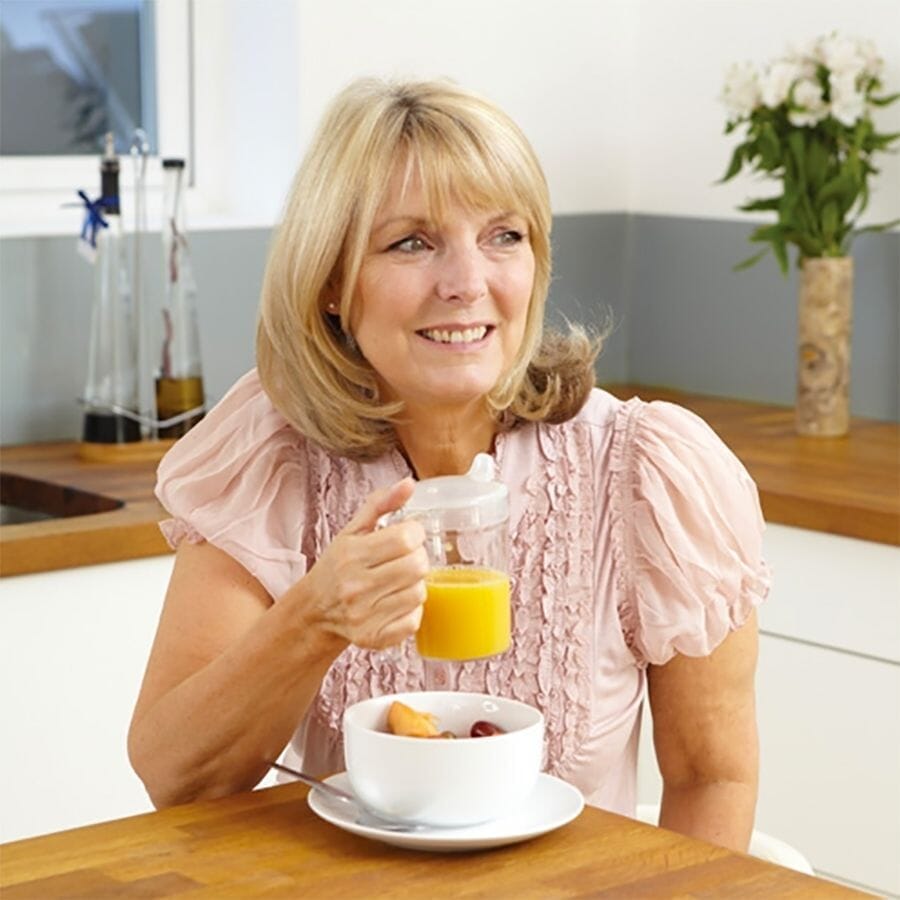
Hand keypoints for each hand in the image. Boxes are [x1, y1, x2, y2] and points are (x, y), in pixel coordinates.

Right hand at [300, 478, 428, 649]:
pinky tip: (395, 603)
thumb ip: (382, 503)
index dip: (414, 534)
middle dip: (418, 558)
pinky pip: (414, 621)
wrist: (315, 610)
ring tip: (398, 581)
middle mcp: (355, 586)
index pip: (407, 539)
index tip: (407, 536)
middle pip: (418, 566)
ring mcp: (364, 616)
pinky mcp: (373, 638)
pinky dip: (410, 611)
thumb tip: (409, 483)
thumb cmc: (338, 565)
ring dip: (415, 585)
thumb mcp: (353, 530)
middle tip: (405, 559)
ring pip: (419, 593)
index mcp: (351, 554)